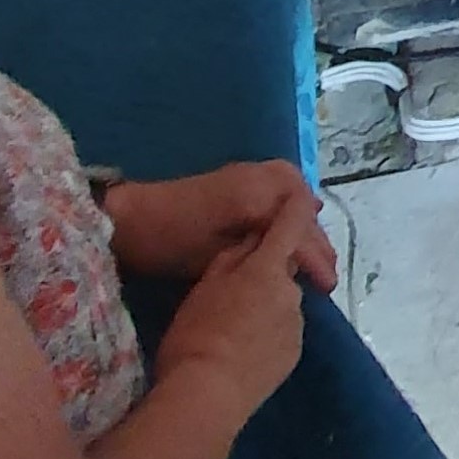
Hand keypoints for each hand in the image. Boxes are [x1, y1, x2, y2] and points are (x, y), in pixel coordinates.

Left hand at [102, 161, 336, 291]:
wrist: (133, 218)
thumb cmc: (171, 244)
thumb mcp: (216, 257)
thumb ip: (257, 254)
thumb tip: (291, 263)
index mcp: (256, 197)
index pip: (299, 227)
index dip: (316, 257)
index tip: (325, 286)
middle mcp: (260, 177)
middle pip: (303, 204)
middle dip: (316, 238)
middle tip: (325, 272)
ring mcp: (250, 172)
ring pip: (295, 190)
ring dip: (306, 219)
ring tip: (314, 251)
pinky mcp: (239, 176)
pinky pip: (281, 185)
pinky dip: (293, 205)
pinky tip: (293, 227)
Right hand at [150, 222, 308, 421]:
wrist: (207, 393)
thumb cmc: (196, 334)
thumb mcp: (204, 287)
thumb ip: (233, 258)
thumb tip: (255, 238)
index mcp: (267, 268)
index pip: (289, 225)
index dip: (294, 208)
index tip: (298, 197)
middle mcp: (291, 291)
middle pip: (284, 271)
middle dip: (267, 274)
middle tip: (234, 294)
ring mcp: (297, 324)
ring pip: (283, 303)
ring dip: (268, 306)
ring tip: (234, 329)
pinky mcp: (295, 354)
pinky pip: (284, 332)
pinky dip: (269, 334)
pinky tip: (244, 351)